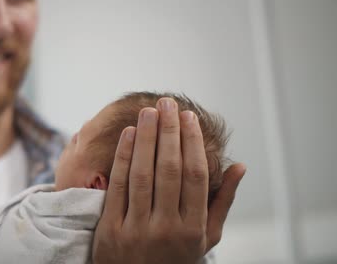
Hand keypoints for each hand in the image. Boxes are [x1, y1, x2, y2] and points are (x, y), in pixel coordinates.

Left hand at [92, 98, 245, 263]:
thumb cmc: (175, 257)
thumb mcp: (205, 238)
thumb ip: (222, 202)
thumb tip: (240, 165)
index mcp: (193, 228)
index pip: (195, 176)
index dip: (192, 143)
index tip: (189, 117)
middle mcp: (167, 227)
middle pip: (170, 170)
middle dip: (170, 132)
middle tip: (168, 103)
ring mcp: (137, 229)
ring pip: (143, 174)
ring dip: (147, 138)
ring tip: (149, 111)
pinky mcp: (111, 229)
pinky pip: (118, 186)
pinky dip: (123, 157)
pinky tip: (129, 134)